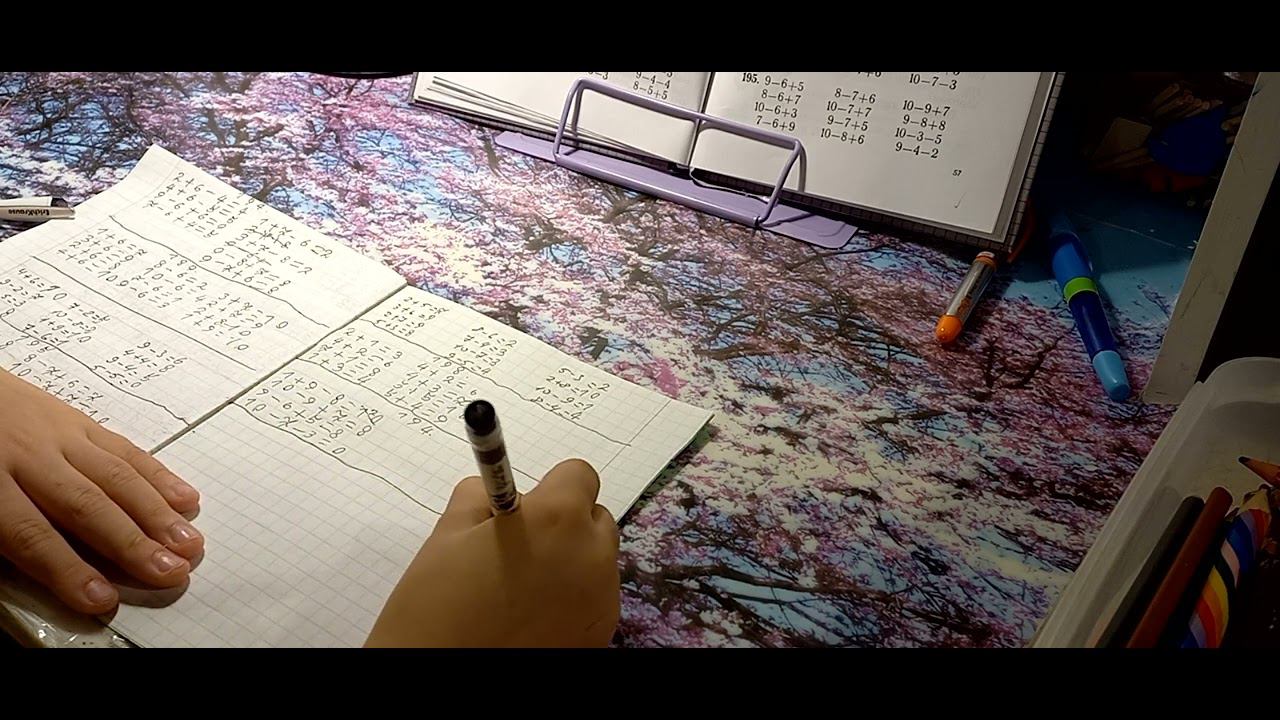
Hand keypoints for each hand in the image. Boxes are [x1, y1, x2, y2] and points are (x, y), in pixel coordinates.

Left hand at [0, 369, 202, 614]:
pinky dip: (158, 475)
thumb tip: (47, 567)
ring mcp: (59, 435)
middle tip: (170, 572)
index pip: (31, 534)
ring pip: (114, 476)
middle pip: (85, 505)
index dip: (68, 569)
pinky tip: (185, 498)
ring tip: (189, 544)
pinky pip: (123, 449)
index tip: (101, 600)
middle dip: (131, 542)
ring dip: (156, 513)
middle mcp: (29, 458)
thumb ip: (1, 529)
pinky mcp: (80, 420)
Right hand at [366, 459, 620, 646]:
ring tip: (520, 589)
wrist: (445, 681)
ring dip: (570, 561)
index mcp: (557, 519)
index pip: (579, 475)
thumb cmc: (436, 607)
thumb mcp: (446, 536)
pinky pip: (594, 598)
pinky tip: (531, 619)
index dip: (549, 488)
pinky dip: (572, 599)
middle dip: (563, 524)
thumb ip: (480, 498)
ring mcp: (603, 598)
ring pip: (596, 560)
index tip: (520, 511)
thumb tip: (498, 494)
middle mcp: (592, 554)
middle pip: (593, 518)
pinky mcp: (603, 634)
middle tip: (515, 550)